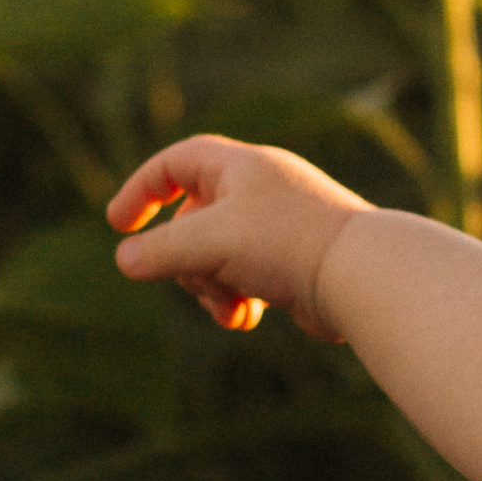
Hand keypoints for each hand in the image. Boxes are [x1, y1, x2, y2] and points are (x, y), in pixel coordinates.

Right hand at [107, 132, 371, 337]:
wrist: (362, 277)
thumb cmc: (287, 244)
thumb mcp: (209, 241)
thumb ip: (160, 250)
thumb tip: (126, 260)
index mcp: (242, 166)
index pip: (178, 162)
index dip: (143, 189)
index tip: (118, 224)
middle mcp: (261, 191)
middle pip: (190, 220)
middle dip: (185, 259)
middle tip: (200, 277)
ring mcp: (277, 227)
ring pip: (214, 256)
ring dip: (210, 286)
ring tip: (232, 304)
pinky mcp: (291, 262)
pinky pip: (243, 278)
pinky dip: (236, 298)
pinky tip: (246, 318)